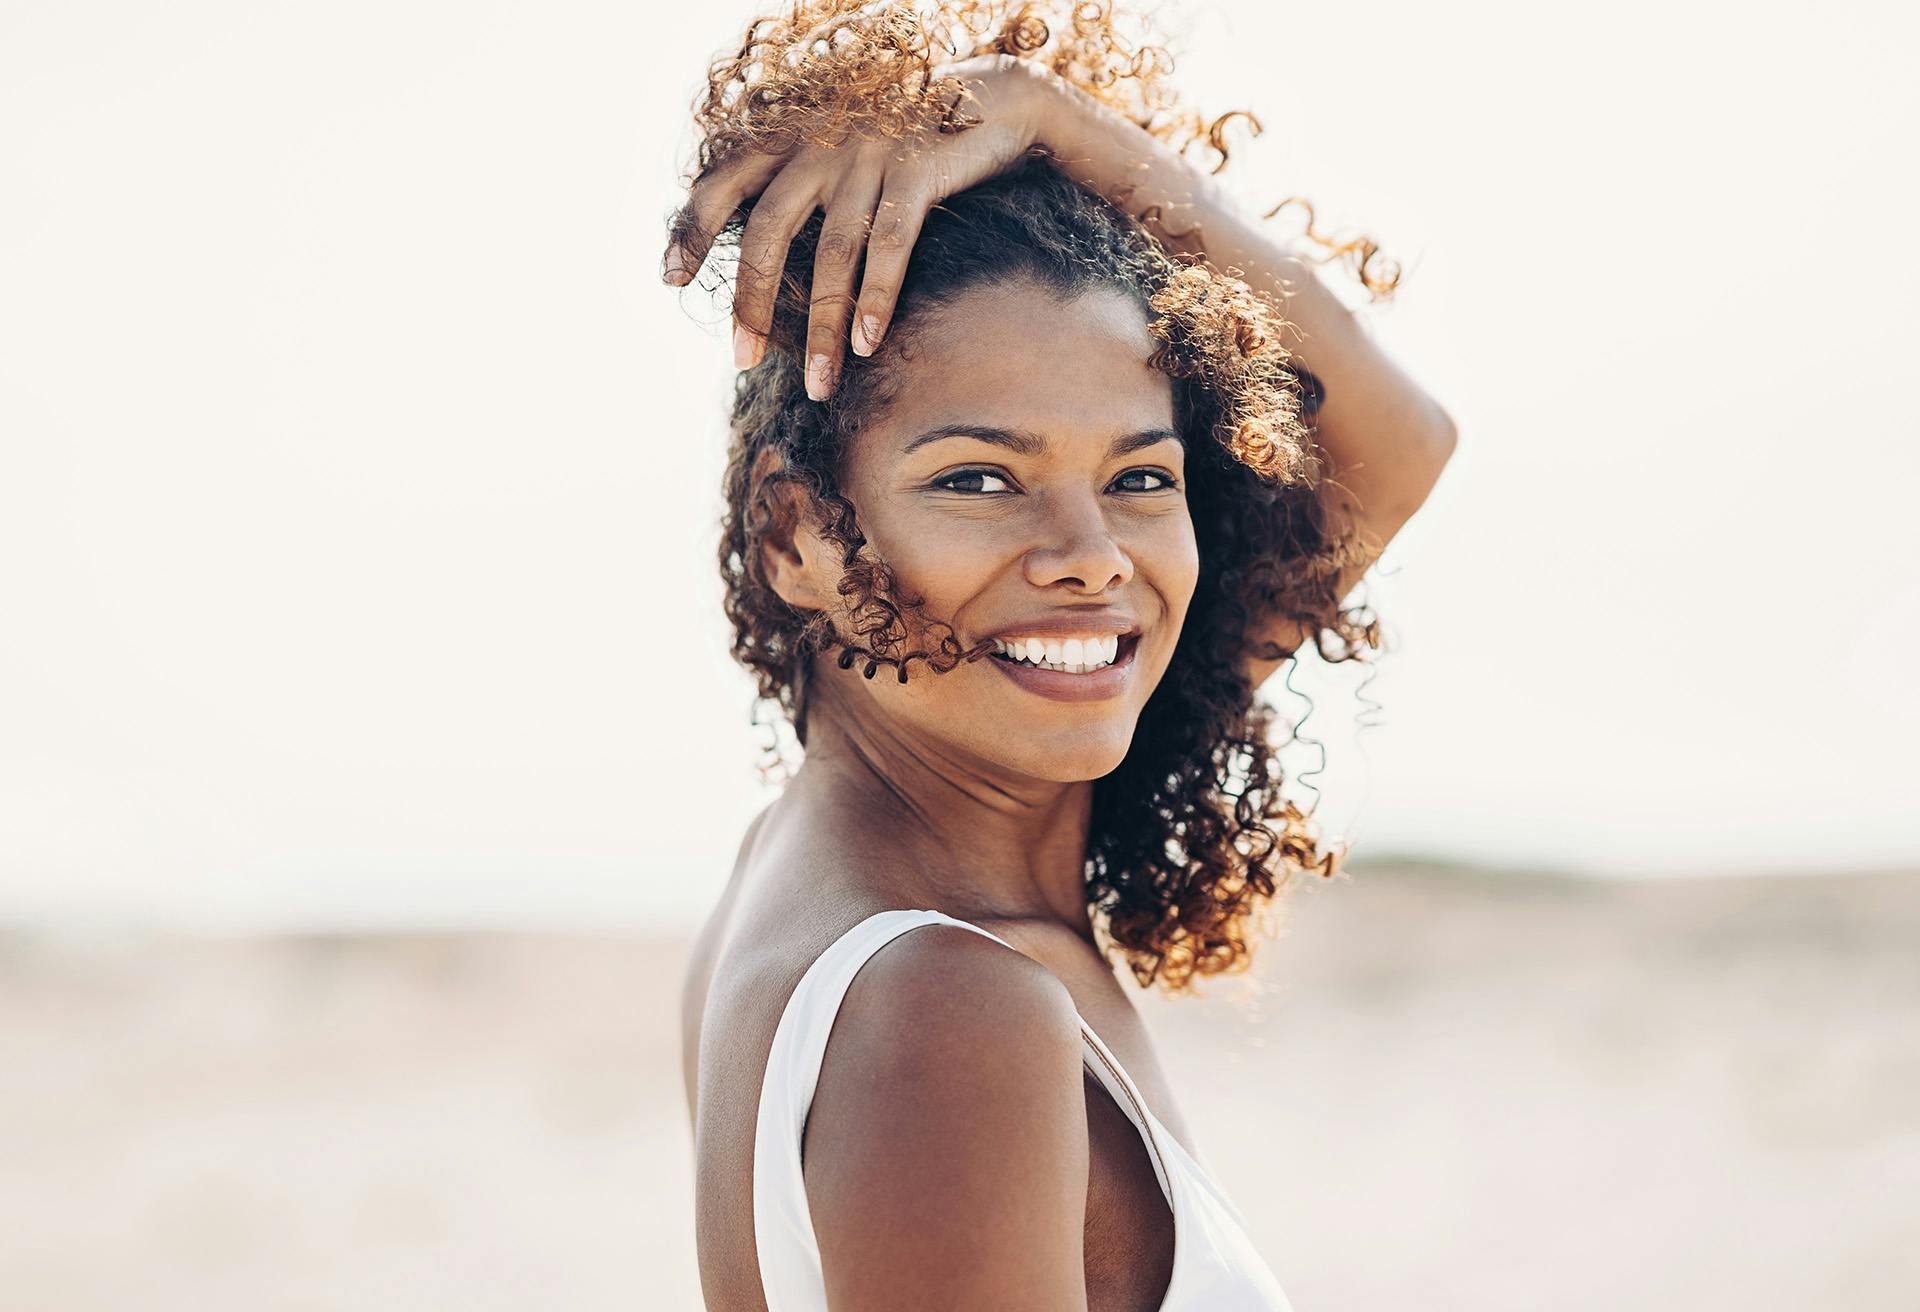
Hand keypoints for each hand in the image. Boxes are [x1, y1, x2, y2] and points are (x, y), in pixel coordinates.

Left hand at [661, 55, 1060, 399]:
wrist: (990, 98)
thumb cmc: (908, 143)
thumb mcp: (842, 152)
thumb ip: (802, 187)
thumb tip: (763, 259)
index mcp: (793, 139)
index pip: (724, 182)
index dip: (692, 228)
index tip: (670, 278)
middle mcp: (821, 143)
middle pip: (768, 229)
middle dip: (752, 301)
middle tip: (743, 360)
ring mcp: (869, 154)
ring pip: (832, 253)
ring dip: (822, 327)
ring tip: (819, 384)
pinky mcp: (918, 168)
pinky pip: (891, 243)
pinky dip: (876, 298)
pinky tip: (867, 343)